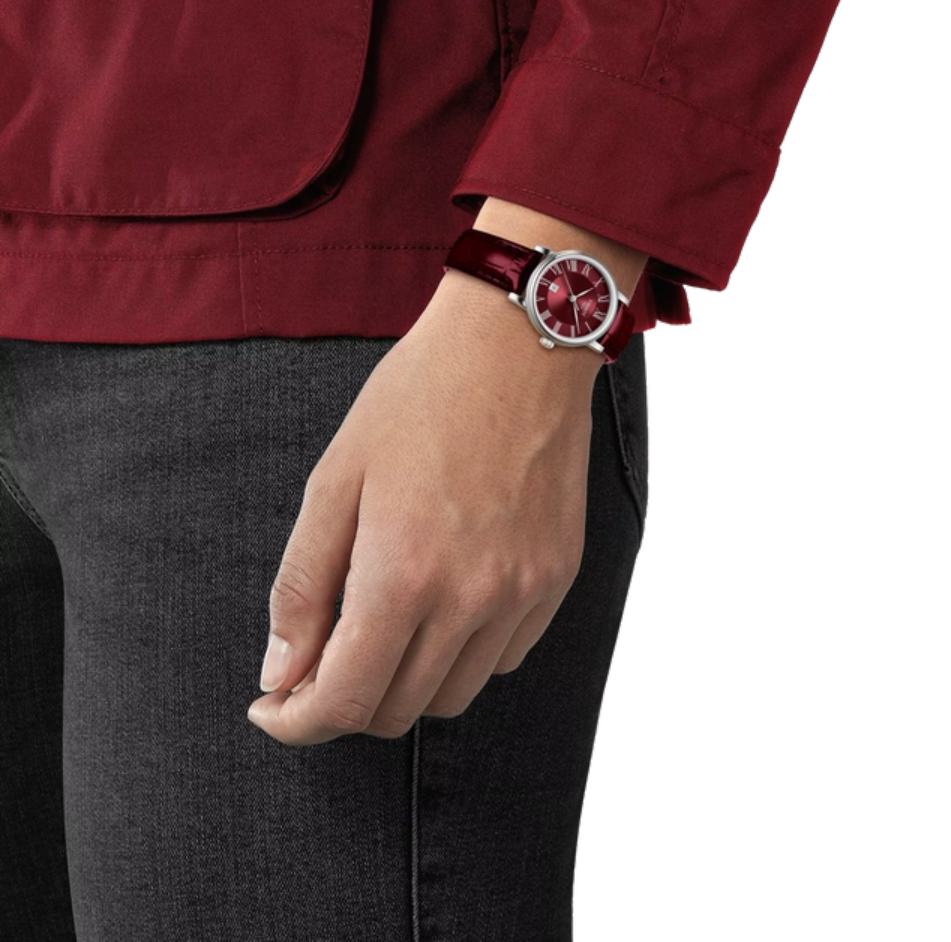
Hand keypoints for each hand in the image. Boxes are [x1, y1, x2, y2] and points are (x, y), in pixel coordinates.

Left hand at [246, 268, 603, 744]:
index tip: (274, 708)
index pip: (345, 701)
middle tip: (320, 661)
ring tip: (383, 634)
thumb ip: (302, 586)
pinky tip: (443, 609)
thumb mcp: (335, 480)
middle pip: (398, 711)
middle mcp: (471, 599)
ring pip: (455, 696)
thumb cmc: (415, 401)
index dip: (298, 722)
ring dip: (405, 685)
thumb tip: (282, 674)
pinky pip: (504, 658)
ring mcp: (523, 592)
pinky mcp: (557, 578)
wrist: (515, 348)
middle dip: (345, 703)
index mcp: (402, 574)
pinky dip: (463, 656)